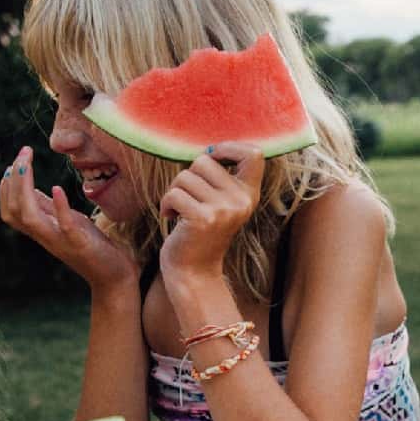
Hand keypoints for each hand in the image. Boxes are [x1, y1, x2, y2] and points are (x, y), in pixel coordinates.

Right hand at [0, 145, 137, 291]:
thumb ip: (47, 209)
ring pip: (29, 218)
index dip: (6, 188)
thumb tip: (29, 188)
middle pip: (14, 211)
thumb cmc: (92, 248)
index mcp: (42, 231)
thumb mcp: (66, 222)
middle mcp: (46, 237)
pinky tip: (56, 188)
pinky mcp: (81, 244)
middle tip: (21, 155)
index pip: (11, 210)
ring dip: (24, 190)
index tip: (11, 164)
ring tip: (25, 165)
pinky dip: (58, 207)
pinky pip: (65, 226)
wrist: (114, 278)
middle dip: (13, 182)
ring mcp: (62, 241)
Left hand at [160, 143, 263, 280]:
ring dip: (174, 192)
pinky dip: (166, 204)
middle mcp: (241, 201)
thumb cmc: (201, 233)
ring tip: (179, 210)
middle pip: (204, 161)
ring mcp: (223, 210)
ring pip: (185, 176)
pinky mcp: (203, 219)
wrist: (194, 273)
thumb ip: (221, 179)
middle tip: (188, 198)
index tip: (213, 158)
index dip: (229, 147)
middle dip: (187, 176)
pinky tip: (171, 218)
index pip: (254, 154)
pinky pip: (174, 193)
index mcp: (249, 195)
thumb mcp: (221, 204)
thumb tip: (209, 149)